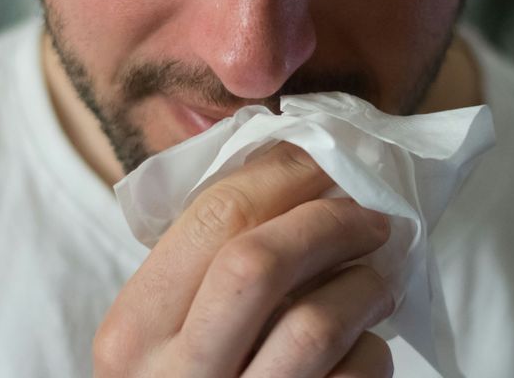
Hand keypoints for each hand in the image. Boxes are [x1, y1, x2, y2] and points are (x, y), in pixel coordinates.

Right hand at [94, 142, 395, 376]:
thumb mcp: (163, 340)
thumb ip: (203, 271)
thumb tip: (297, 175)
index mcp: (132, 333)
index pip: (211, 217)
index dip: (284, 175)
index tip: (326, 161)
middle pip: (258, 262)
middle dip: (329, 223)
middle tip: (372, 216)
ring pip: (315, 325)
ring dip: (365, 286)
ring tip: (382, 277)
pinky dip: (374, 353)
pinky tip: (367, 348)